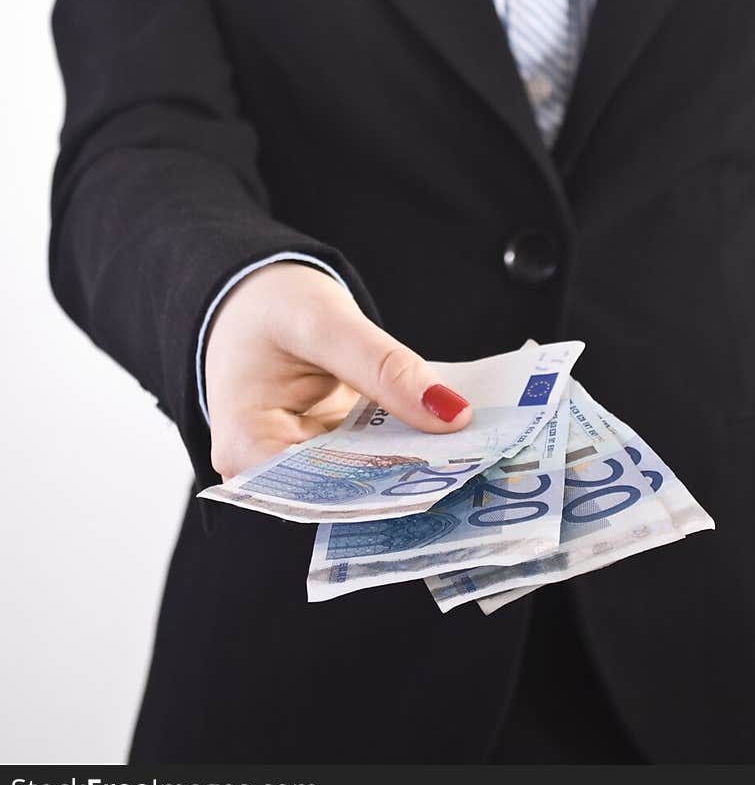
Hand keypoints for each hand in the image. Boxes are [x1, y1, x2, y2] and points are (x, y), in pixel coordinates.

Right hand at [204, 262, 471, 478]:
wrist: (251, 295)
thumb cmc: (267, 305)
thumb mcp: (324, 322)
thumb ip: (384, 366)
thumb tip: (451, 412)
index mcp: (246, 445)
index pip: (321, 488)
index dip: (385, 484)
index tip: (447, 472)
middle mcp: (267, 470)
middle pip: (347, 489)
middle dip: (410, 476)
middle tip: (478, 463)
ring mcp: (300, 464)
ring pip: (366, 477)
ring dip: (416, 464)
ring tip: (476, 453)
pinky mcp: (328, 452)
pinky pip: (372, 456)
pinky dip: (408, 444)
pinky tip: (452, 437)